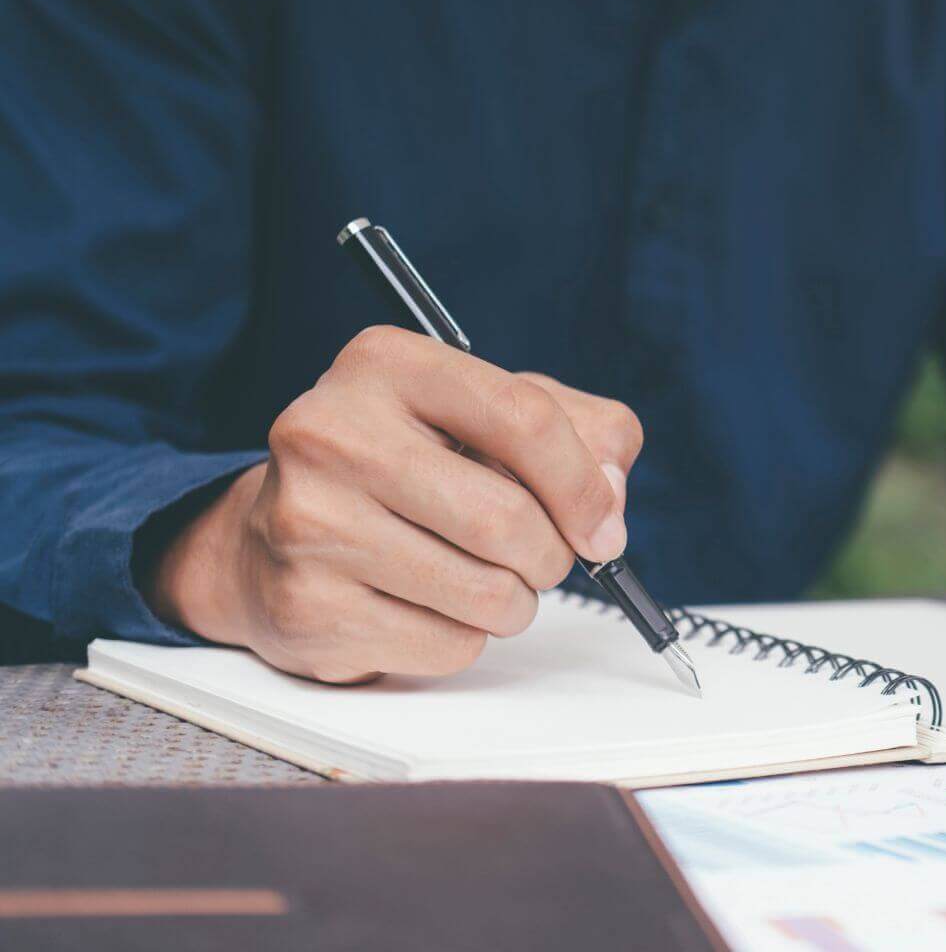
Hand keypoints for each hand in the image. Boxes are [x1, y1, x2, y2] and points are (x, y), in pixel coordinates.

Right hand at [148, 326, 644, 681]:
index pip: (525, 420)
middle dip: (550, 554)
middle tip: (537, 556)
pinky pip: (447, 644)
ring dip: (513, 602)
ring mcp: (310, 522)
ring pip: (485, 594)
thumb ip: (581, 434)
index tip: (602, 527)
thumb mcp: (490, 417)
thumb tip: (608, 504)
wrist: (274, 536)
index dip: (585, 485)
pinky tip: (426, 604)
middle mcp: (332, 433)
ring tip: (480, 577)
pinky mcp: (307, 606)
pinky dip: (464, 636)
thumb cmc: (404, 469)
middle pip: (507, 520)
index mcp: (387, 365)